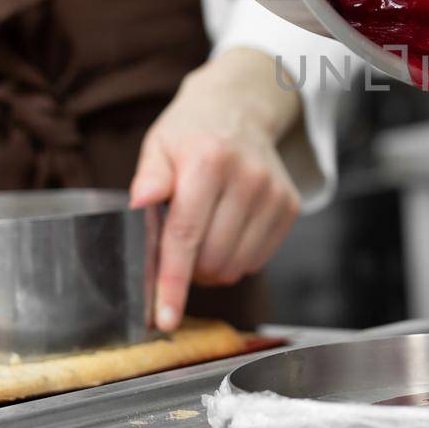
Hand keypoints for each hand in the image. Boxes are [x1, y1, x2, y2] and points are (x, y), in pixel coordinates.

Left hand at [130, 49, 302, 330]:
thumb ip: (149, 177)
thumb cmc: (191, 134)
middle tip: (178, 248)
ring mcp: (273, 193)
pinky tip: (225, 233)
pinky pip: (257, 260)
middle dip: (188, 269)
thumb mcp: (160, 145)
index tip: (163, 318)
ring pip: (236, 266)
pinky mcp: (289, 206)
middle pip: (211, 259)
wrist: (241, 110)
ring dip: (212, 268)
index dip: (172, 283)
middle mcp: (247, 177)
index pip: (185, 236)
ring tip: (201, 238)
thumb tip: (139, 204)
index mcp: (208, 161)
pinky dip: (235, 259)